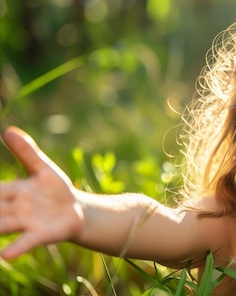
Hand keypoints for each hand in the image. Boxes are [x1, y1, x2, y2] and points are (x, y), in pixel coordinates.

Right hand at [0, 126, 83, 259]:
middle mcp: (15, 209)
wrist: (78, 211)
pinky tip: (6, 256)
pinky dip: (17, 247)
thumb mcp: (42, 169)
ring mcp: (27, 223)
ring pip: (3, 226)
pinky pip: (27, 241)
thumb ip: (26, 152)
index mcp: (12, 192)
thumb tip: (8, 130)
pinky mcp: (42, 234)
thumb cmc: (55, 191)